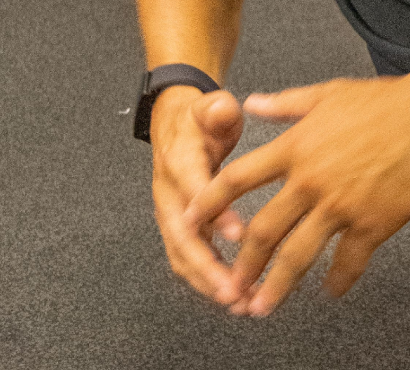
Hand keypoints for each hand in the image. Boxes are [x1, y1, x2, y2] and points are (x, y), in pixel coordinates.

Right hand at [150, 87, 246, 301]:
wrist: (175, 126)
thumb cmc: (197, 119)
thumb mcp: (209, 106)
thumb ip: (216, 109)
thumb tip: (222, 108)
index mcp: (178, 163)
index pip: (194, 189)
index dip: (215, 213)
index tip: (240, 233)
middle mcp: (170, 195)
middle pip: (183, 237)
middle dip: (208, 267)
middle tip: (234, 290)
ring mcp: (173, 215)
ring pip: (184, 255)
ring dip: (208, 281)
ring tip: (238, 302)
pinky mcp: (181, 227)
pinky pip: (190, 257)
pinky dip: (208, 278)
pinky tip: (234, 294)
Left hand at [183, 76, 409, 315]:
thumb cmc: (385, 101)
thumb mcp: (328, 94)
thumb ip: (285, 104)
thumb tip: (250, 103)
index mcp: (295, 148)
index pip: (237, 179)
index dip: (208, 203)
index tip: (190, 223)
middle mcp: (311, 181)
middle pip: (262, 231)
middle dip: (242, 265)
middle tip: (229, 287)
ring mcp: (341, 205)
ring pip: (298, 254)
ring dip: (278, 285)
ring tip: (262, 306)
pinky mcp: (372, 222)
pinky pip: (348, 260)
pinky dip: (338, 280)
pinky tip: (330, 291)